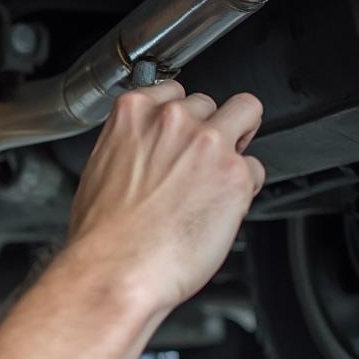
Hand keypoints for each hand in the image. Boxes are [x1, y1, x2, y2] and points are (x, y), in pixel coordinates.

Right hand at [67, 81, 264, 311]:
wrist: (116, 270)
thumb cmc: (103, 232)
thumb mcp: (101, 166)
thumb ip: (131, 142)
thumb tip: (148, 147)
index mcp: (134, 111)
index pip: (174, 89)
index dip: (181, 116)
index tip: (182, 133)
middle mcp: (173, 119)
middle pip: (210, 102)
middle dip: (209, 129)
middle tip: (199, 164)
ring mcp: (207, 142)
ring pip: (246, 112)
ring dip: (238, 141)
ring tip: (219, 175)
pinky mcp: (235, 174)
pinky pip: (256, 168)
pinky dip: (245, 187)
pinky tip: (220, 207)